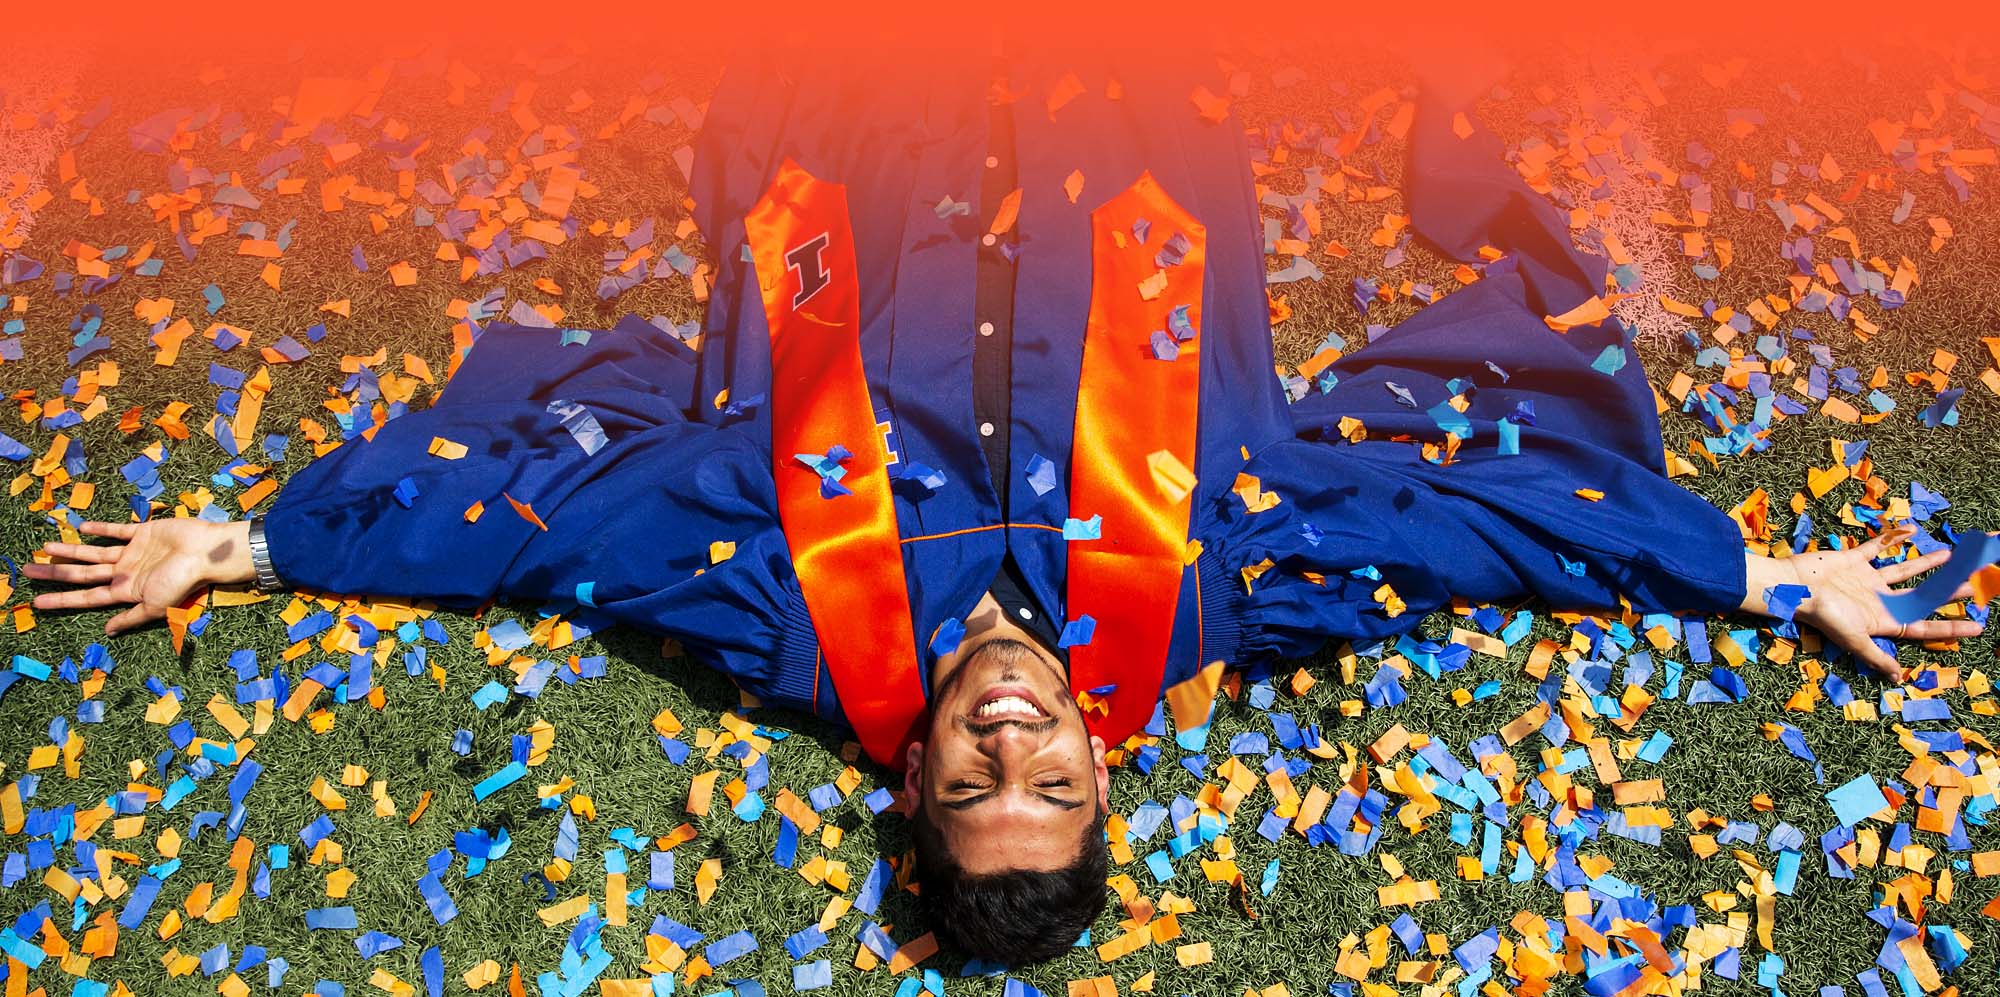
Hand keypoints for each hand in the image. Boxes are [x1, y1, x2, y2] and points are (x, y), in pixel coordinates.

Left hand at [21, 519, 254, 635]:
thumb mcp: (156, 607)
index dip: (61, 600)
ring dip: (70, 551)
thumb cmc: (183, 582)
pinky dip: (102, 528)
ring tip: (45, 548)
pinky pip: (118, 531)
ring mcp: (133, 553)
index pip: (87, 597)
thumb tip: (107, 631)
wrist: (205, 553)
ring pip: (94, 553)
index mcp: (126, 591)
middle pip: (82, 574)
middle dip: (55, 573)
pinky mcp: (143, 533)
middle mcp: (125, 573)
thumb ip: (131, 618)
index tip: (36, 603)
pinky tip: (83, 527)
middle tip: (28, 570)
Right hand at [1744, 525, 1983, 681]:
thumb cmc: (1824, 614)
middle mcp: (1878, 600)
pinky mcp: (1855, 560)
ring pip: (1904, 570)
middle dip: (1946, 594)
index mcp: (1881, 620)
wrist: (1794, 586)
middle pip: (1919, 597)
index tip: (1978, 627)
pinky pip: (1877, 547)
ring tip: (1950, 557)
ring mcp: (1867, 579)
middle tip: (1971, 587)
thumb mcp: (1852, 638)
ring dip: (1927, 564)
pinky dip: (1892, 538)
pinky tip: (1910, 530)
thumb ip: (1876, 656)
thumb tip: (1898, 679)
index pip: (1922, 626)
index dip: (1950, 627)